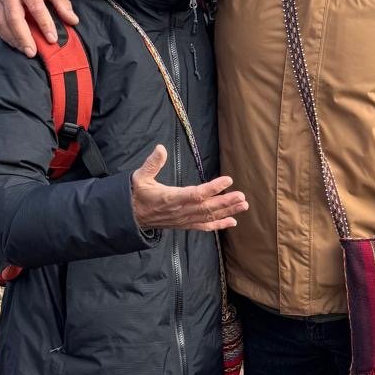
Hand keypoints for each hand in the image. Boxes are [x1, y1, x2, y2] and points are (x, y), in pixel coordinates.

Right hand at [0, 0, 78, 55]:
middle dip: (24, 37)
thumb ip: (62, 2)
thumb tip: (73, 21)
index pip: (35, 7)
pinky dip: (6, 36)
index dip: (44, 24)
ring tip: (26, 50)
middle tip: (33, 52)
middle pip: (14, 18)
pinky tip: (16, 44)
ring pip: (2, 22)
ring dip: (14, 39)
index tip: (52, 39)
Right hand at [131, 146, 248, 232]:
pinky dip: (219, 225)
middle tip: (242, 197)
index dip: (213, 188)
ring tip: (243, 205)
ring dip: (227, 211)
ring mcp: (184, 219)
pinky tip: (232, 221)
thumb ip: (152, 163)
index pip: (196, 194)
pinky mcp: (185, 224)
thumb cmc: (137, 194)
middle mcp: (180, 211)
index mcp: (171, 198)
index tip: (228, 180)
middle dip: (226, 202)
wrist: (131, 216)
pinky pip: (204, 226)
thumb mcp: (140, 176)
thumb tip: (160, 148)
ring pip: (209, 217)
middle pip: (207, 207)